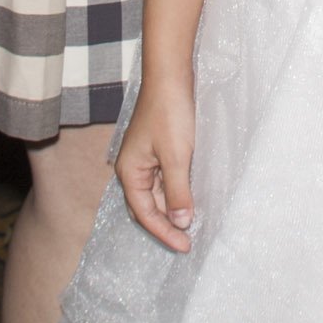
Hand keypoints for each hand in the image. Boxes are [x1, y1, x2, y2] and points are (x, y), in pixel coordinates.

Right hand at [117, 76, 196, 251]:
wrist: (170, 76)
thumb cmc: (169, 113)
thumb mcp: (176, 157)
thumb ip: (177, 193)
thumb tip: (180, 224)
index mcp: (130, 172)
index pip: (144, 214)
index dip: (164, 233)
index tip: (185, 246)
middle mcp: (133, 168)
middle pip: (148, 207)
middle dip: (167, 225)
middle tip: (190, 242)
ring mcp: (145, 159)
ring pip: (158, 194)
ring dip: (173, 210)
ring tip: (193, 225)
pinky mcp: (158, 149)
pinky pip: (165, 180)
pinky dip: (177, 192)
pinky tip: (191, 198)